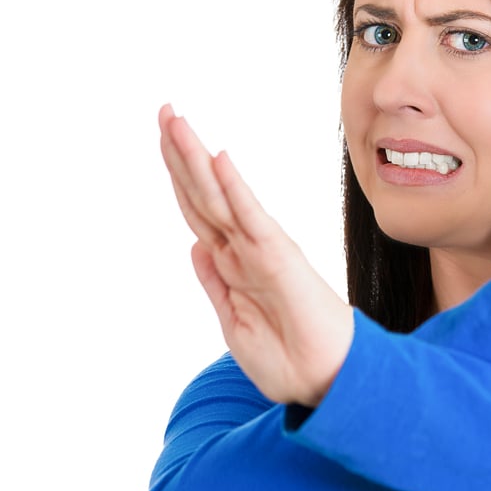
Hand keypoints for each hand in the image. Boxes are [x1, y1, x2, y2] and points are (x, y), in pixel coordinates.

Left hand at [158, 105, 353, 405]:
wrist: (329, 381)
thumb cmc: (289, 358)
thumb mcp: (233, 324)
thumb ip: (214, 283)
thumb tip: (194, 246)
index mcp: (232, 265)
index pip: (198, 211)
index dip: (178, 176)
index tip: (162, 139)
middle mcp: (245, 249)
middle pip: (203, 193)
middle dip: (180, 152)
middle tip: (164, 110)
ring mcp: (262, 250)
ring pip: (220, 196)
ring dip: (196, 157)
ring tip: (176, 120)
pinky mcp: (281, 258)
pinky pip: (251, 218)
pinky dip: (235, 189)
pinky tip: (219, 160)